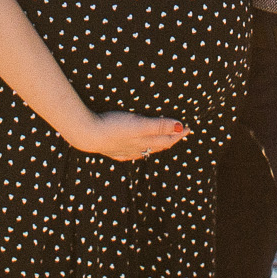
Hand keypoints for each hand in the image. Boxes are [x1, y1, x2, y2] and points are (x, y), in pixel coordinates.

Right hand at [64, 110, 189, 162]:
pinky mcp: (112, 149)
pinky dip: (137, 151)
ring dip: (154, 145)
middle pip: (157, 145)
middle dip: (170, 139)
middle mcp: (136, 148)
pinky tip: (134, 151)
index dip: (178, 134)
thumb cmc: (114, 127)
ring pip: (144, 150)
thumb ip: (159, 125)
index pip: (166, 139)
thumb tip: (180, 127)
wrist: (88, 134)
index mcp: (144, 142)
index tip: (188, 128)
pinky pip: (129, 153)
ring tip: (160, 142)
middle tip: (179, 134)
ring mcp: (123, 150)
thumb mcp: (139, 124)